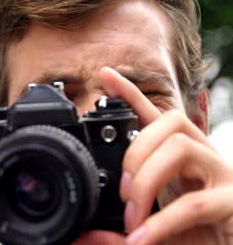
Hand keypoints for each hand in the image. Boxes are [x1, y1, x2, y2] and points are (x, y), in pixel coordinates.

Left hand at [73, 67, 232, 244]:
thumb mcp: (149, 225)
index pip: (155, 115)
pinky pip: (196, 202)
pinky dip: (163, 221)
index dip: (130, 94)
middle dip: (135, 153)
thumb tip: (84, 236)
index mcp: (179, 156)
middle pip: (169, 123)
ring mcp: (222, 176)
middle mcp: (203, 157)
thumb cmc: (190, 236)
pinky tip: (143, 237)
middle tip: (122, 193)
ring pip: (181, 148)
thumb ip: (120, 228)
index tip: (105, 75)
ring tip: (133, 215)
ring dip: (148, 180)